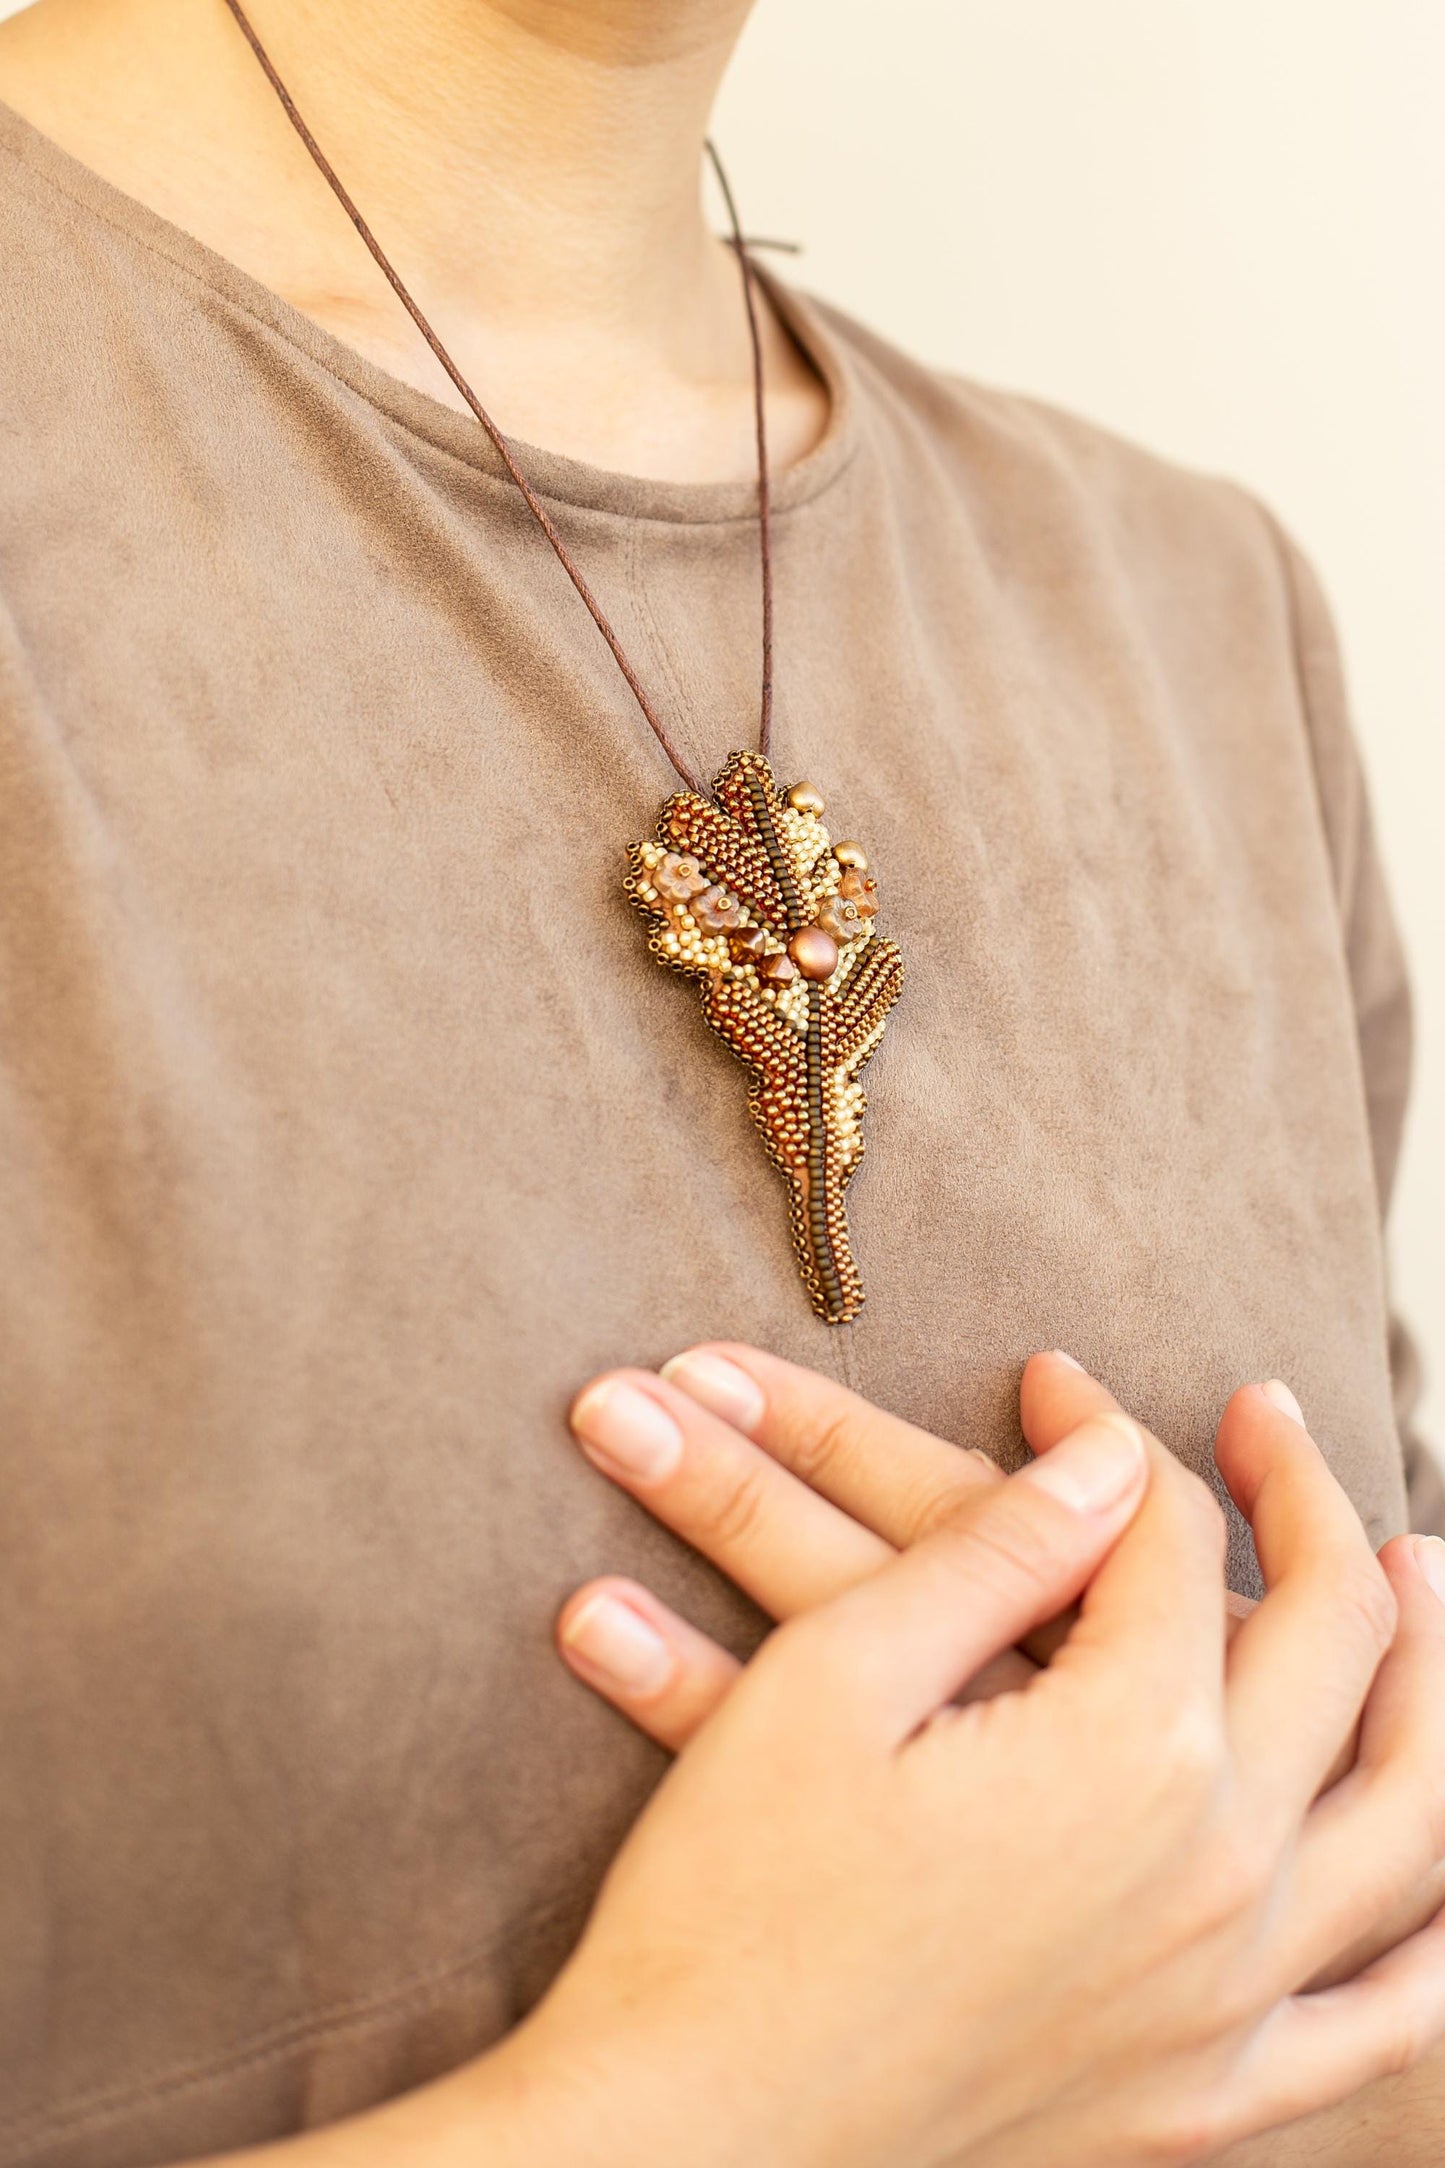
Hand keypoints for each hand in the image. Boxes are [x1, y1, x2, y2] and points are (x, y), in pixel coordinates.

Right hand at [517, 1353, 1444, 2165]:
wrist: (690, 2132)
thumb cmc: (737, 1893)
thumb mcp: (836, 1677)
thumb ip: (997, 1550)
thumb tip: (1111, 1455)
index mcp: (1128, 1752)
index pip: (1167, 1541)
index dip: (1108, 1434)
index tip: (1052, 1379)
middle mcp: (1221, 1871)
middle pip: (1327, 1638)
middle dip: (1303, 1499)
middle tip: (1265, 1419)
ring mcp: (1233, 1996)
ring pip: (1412, 1812)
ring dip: (1431, 1672)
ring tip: (1418, 1574)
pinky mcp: (1208, 2094)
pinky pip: (1389, 2014)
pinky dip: (1440, 1932)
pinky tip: (1443, 1871)